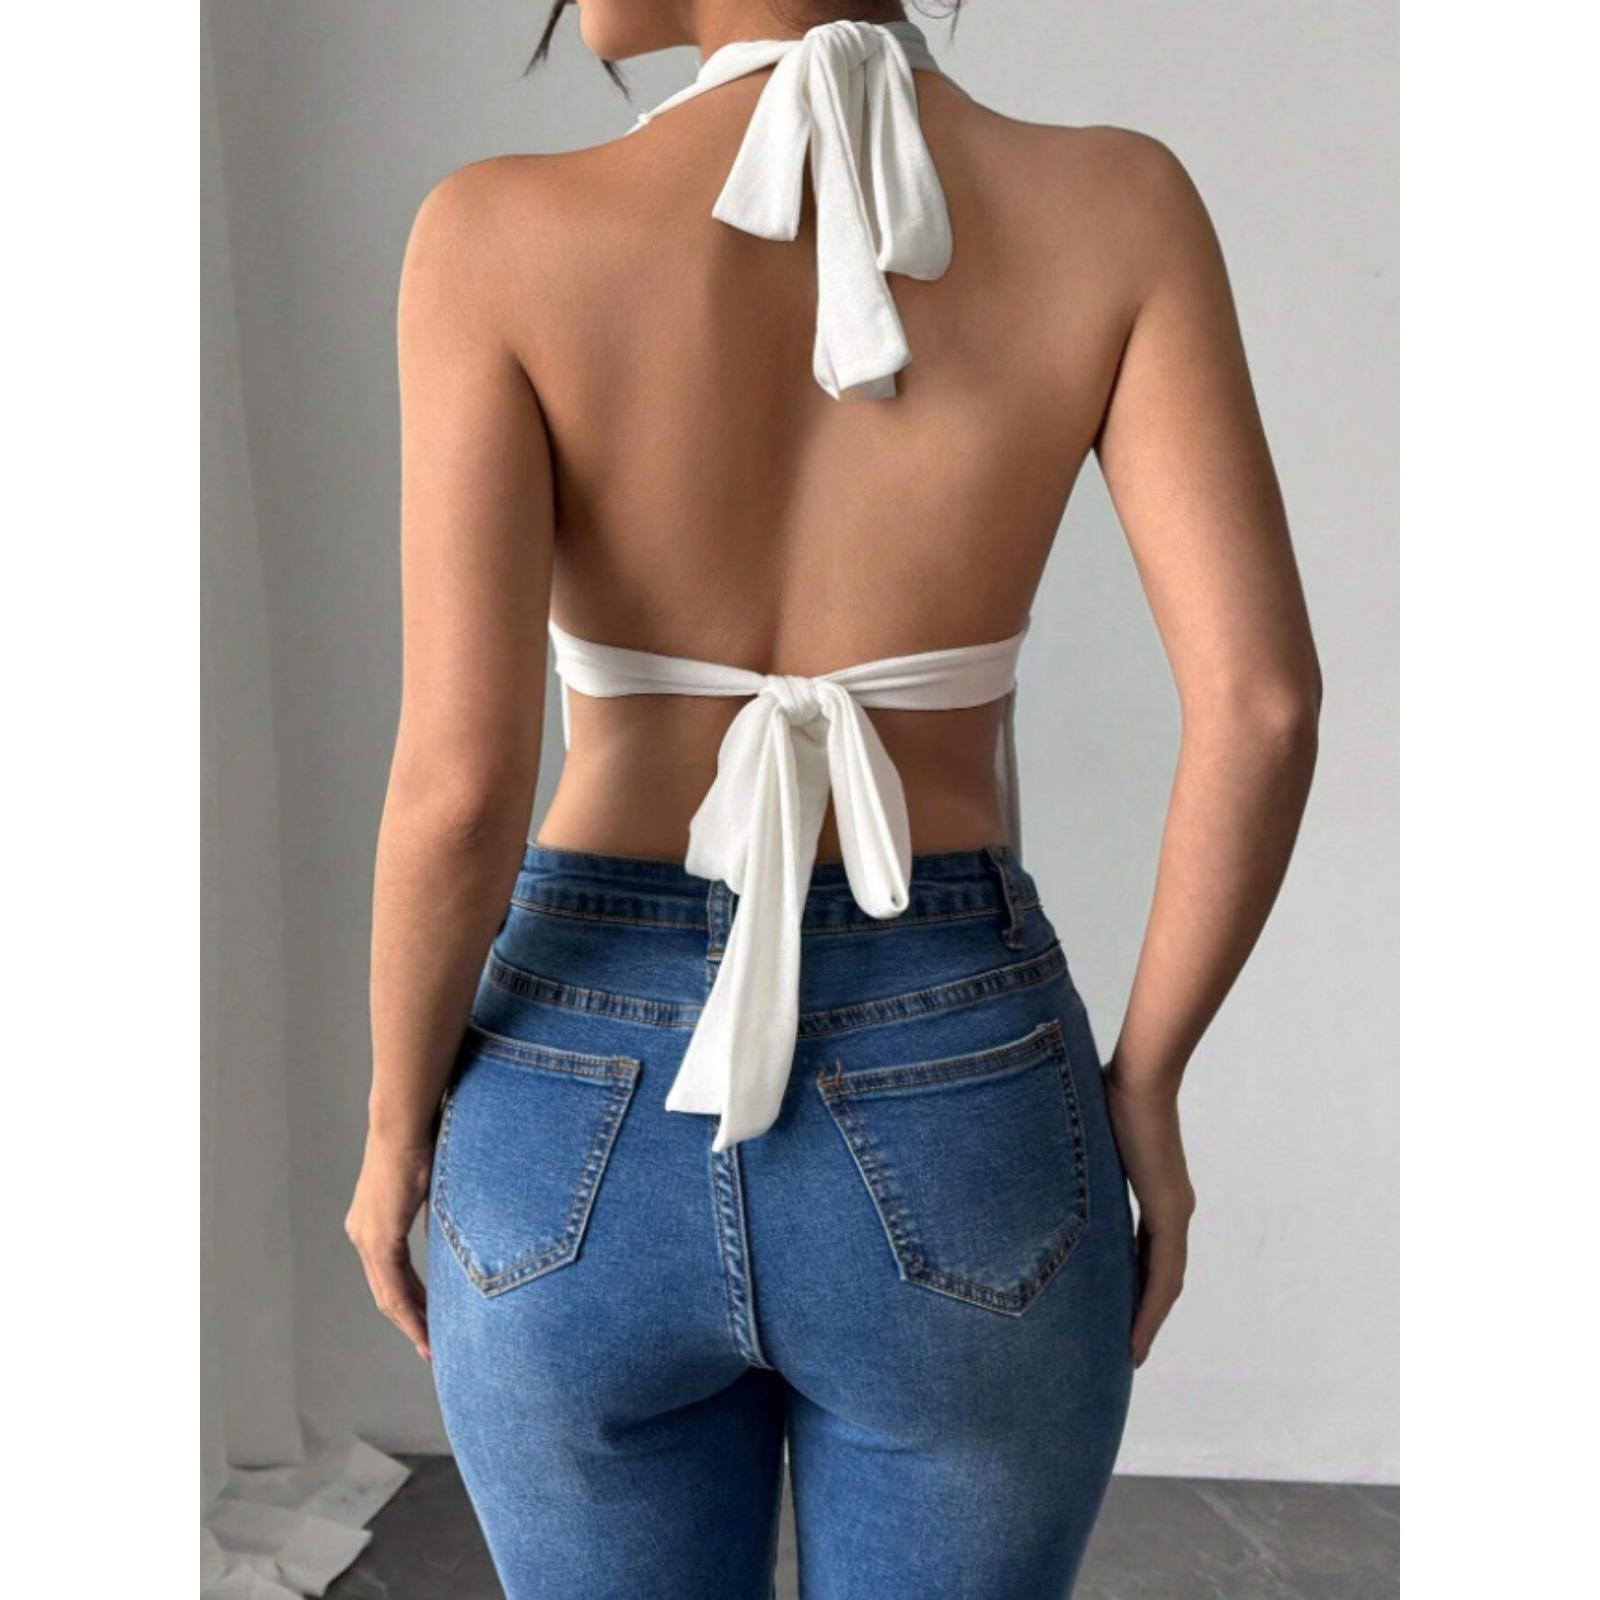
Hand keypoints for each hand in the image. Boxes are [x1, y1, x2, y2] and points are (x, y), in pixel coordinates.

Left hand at [345, 1130, 434, 1361]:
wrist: (404, 1124)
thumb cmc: (422, 1143)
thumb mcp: (430, 1188)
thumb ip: (432, 1219)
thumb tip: (452, 1240)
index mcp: (371, 1224)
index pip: (389, 1277)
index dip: (409, 1305)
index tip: (428, 1326)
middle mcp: (361, 1235)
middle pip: (386, 1293)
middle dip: (410, 1322)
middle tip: (430, 1347)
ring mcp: (366, 1237)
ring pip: (389, 1295)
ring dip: (411, 1322)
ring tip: (430, 1345)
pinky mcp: (378, 1238)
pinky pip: (394, 1285)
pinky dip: (411, 1309)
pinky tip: (425, 1326)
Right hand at [1103, 1070, 1195, 1368]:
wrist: (1140, 1076)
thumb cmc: (1108, 1092)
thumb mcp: (1088, 1138)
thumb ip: (1077, 1158)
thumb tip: (1040, 1152)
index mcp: (1155, 1192)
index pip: (1146, 1251)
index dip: (1135, 1284)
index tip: (1117, 1311)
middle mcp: (1173, 1208)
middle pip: (1159, 1274)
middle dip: (1141, 1311)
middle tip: (1122, 1347)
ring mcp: (1175, 1212)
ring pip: (1164, 1283)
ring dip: (1147, 1320)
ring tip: (1129, 1354)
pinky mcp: (1172, 1213)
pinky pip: (1164, 1275)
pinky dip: (1151, 1309)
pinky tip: (1137, 1337)